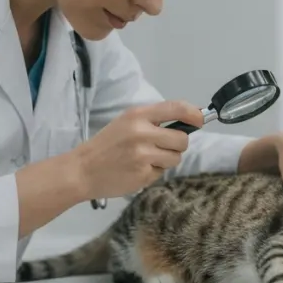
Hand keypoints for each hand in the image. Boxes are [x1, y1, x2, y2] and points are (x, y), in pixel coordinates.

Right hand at [70, 100, 202, 199]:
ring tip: (146, 160)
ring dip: (166, 160)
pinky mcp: (143, 175)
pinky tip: (137, 170)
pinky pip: (162, 173)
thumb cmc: (106, 144)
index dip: (194, 114)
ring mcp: (143, 155)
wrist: (82, 170)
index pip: (176, 108)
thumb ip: (152, 121)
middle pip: (181, 139)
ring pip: (175, 158)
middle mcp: (142, 133)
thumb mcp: (126, 123)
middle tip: (163, 148)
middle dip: (177, 145)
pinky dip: (153, 173)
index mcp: (137, 115)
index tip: (201, 120)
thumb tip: (187, 122)